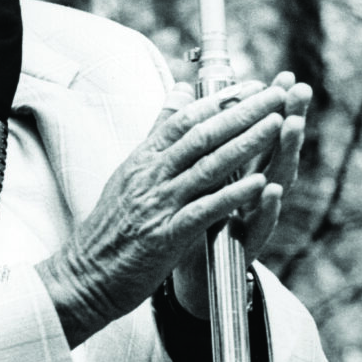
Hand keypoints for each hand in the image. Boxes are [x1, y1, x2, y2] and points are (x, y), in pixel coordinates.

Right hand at [37, 78, 293, 346]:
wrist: (84, 275)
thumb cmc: (110, 227)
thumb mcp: (130, 171)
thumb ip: (159, 131)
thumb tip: (181, 89)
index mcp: (143, 159)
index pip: (185, 120)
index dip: (221, 100)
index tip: (252, 86)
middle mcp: (150, 175)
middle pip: (202, 135)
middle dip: (243, 112)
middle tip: (276, 94)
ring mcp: (158, 204)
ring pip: (208, 166)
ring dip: (246, 143)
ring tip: (277, 124)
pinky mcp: (165, 236)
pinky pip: (205, 210)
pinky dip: (233, 194)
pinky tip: (260, 183)